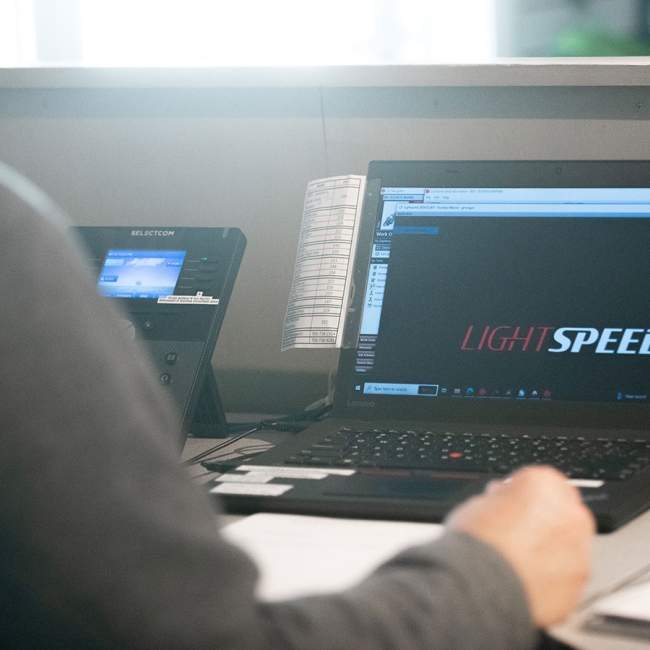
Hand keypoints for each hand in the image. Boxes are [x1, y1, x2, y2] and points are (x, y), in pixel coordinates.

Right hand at [446, 466, 595, 627]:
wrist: (483, 587)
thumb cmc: (478, 543)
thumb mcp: (477, 503)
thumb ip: (501, 498)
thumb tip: (502, 503)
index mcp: (544, 483)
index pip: (540, 480)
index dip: (522, 494)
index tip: (511, 504)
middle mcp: (570, 512)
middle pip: (561, 509)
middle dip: (544, 519)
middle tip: (517, 532)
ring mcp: (580, 548)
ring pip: (568, 541)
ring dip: (551, 547)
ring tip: (520, 560)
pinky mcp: (581, 580)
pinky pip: (568, 571)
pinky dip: (554, 574)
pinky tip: (528, 578)